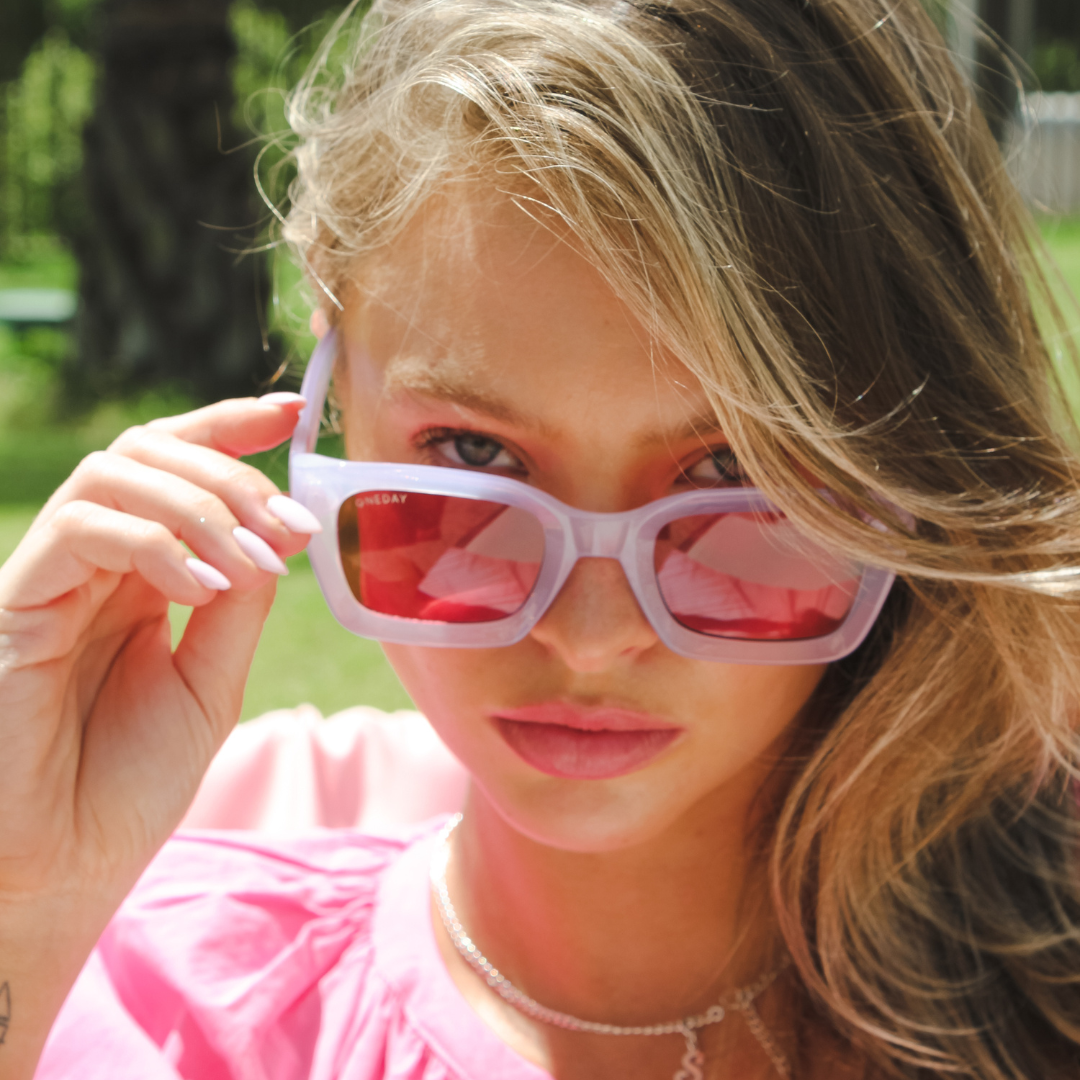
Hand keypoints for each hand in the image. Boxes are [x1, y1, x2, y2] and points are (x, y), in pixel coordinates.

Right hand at [0, 394, 313, 1075]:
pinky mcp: (14, 601)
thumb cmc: (128, 784)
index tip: (294, 414)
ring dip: (203, 505)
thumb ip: (237, 602)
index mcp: (140, 574)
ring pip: (117, 473)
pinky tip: (206, 587)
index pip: (178, 467)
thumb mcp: (210, 680)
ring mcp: (49, 576)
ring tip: (257, 563)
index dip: (230, 427)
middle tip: (294, 526)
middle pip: (153, 454)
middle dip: (236, 476)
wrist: (61, 868)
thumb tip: (270, 534)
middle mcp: (93, 562)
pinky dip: (157, 542)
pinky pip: (84, 529)